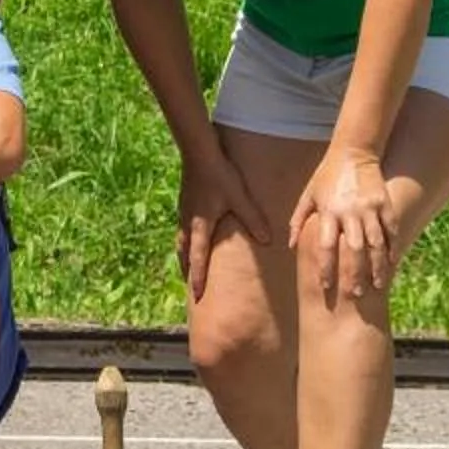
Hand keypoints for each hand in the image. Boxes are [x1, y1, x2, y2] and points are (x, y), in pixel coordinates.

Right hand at [176, 134, 271, 299]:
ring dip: (184, 256)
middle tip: (189, 287)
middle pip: (184, 254)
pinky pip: (182, 229)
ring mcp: (184, 212)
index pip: (198, 259)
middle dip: (187, 271)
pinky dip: (185, 240)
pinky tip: (191, 237)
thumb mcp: (240, 198)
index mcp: (201, 226)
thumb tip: (268, 240)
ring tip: (186, 267)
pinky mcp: (185, 202)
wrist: (199, 152)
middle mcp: (189, 223)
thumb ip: (253, 220)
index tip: (196, 296)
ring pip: (181, 241)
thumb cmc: (220, 175)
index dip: (198, 278)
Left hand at [289, 147, 393, 304]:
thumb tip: (290, 246)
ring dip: (377, 266)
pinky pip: (391, 229)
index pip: (325, 246)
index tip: (326, 287)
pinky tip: (392, 263)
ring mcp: (370, 207)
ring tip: (376, 285)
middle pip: (354, 249)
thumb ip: (298, 220)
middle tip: (354, 295)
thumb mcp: (308, 195)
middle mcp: (350, 211)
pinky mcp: (385, 203)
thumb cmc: (326, 176)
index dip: (325, 268)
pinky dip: (392, 247)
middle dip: (355, 273)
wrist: (353, 151)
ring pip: (376, 243)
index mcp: (328, 211)